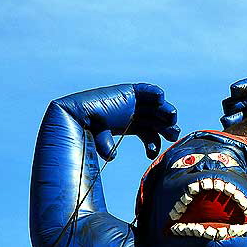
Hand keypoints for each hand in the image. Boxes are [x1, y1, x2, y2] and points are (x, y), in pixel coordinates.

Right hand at [57, 83, 179, 160]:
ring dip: (165, 111)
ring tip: (171, 117)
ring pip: (156, 107)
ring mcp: (132, 102)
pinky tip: (160, 97)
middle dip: (167, 128)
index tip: (152, 153)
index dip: (154, 143)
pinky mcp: (129, 91)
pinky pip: (145, 89)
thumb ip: (106, 146)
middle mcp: (134, 114)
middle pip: (157, 120)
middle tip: (173, 135)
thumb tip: (112, 156)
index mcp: (131, 126)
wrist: (74, 114)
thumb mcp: (101, 141)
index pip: (150, 134)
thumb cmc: (85, 130)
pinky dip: (154, 92)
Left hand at [221, 76, 246, 150]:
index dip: (238, 126)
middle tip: (230, 122)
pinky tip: (238, 95)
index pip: (246, 121)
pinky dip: (239, 89)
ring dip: (234, 104)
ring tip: (235, 110)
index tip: (235, 132)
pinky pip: (245, 85)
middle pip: (239, 110)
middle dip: (233, 116)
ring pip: (238, 98)